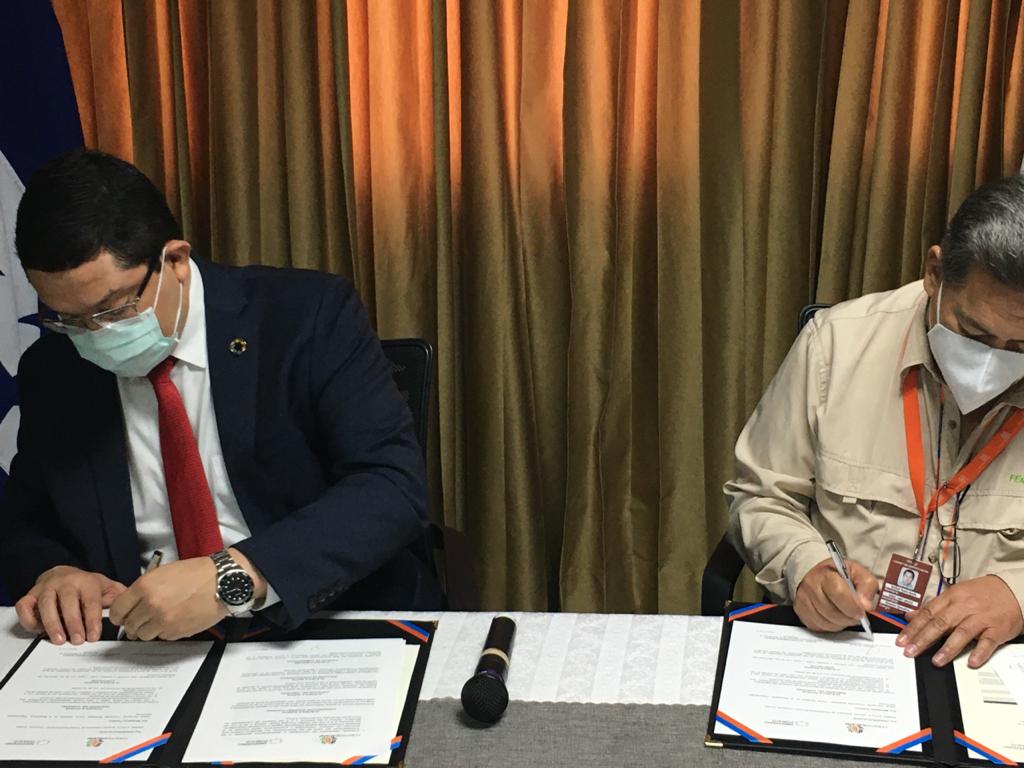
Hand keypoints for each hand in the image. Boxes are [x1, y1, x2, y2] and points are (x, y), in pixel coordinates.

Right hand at [15, 566, 126, 644]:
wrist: (64, 573)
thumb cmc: (87, 586)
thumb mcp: (107, 589)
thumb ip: (118, 599)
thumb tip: (129, 611)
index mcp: (87, 581)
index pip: (91, 601)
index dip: (92, 620)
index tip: (93, 636)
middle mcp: (65, 582)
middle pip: (68, 602)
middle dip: (73, 623)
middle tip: (77, 641)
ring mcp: (46, 587)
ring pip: (46, 604)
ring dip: (52, 623)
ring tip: (59, 640)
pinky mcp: (31, 594)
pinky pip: (24, 606)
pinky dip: (28, 619)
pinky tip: (38, 630)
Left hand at [109, 548, 266, 640]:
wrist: (223, 582)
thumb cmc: (197, 573)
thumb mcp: (163, 572)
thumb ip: (144, 589)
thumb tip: (131, 605)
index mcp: (145, 586)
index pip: (118, 610)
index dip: (118, 615)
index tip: (122, 616)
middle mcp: (151, 605)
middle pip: (130, 625)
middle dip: (134, 623)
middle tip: (143, 618)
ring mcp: (164, 620)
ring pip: (143, 635)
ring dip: (149, 629)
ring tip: (161, 619)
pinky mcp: (177, 632)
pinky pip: (162, 637)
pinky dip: (165, 631)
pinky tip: (175, 619)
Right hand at [794, 557, 877, 631]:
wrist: (816, 574)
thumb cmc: (838, 575)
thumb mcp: (858, 572)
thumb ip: (867, 586)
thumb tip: (866, 605)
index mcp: (826, 575)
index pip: (838, 593)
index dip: (852, 606)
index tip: (862, 612)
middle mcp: (811, 587)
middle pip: (832, 612)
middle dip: (849, 618)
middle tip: (857, 615)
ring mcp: (803, 601)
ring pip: (826, 623)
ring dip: (841, 623)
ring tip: (846, 615)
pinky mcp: (801, 612)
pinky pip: (819, 627)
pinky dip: (831, 626)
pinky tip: (835, 617)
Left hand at [897, 575, 1022, 667]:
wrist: (1012, 590)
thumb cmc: (981, 594)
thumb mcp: (954, 594)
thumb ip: (933, 606)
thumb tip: (911, 614)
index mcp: (951, 597)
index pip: (927, 613)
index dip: (913, 627)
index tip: (901, 640)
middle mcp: (964, 607)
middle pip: (940, 623)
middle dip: (924, 638)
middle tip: (911, 651)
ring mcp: (981, 618)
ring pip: (962, 632)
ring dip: (948, 648)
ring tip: (936, 661)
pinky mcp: (997, 628)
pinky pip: (988, 641)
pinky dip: (980, 652)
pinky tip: (971, 662)